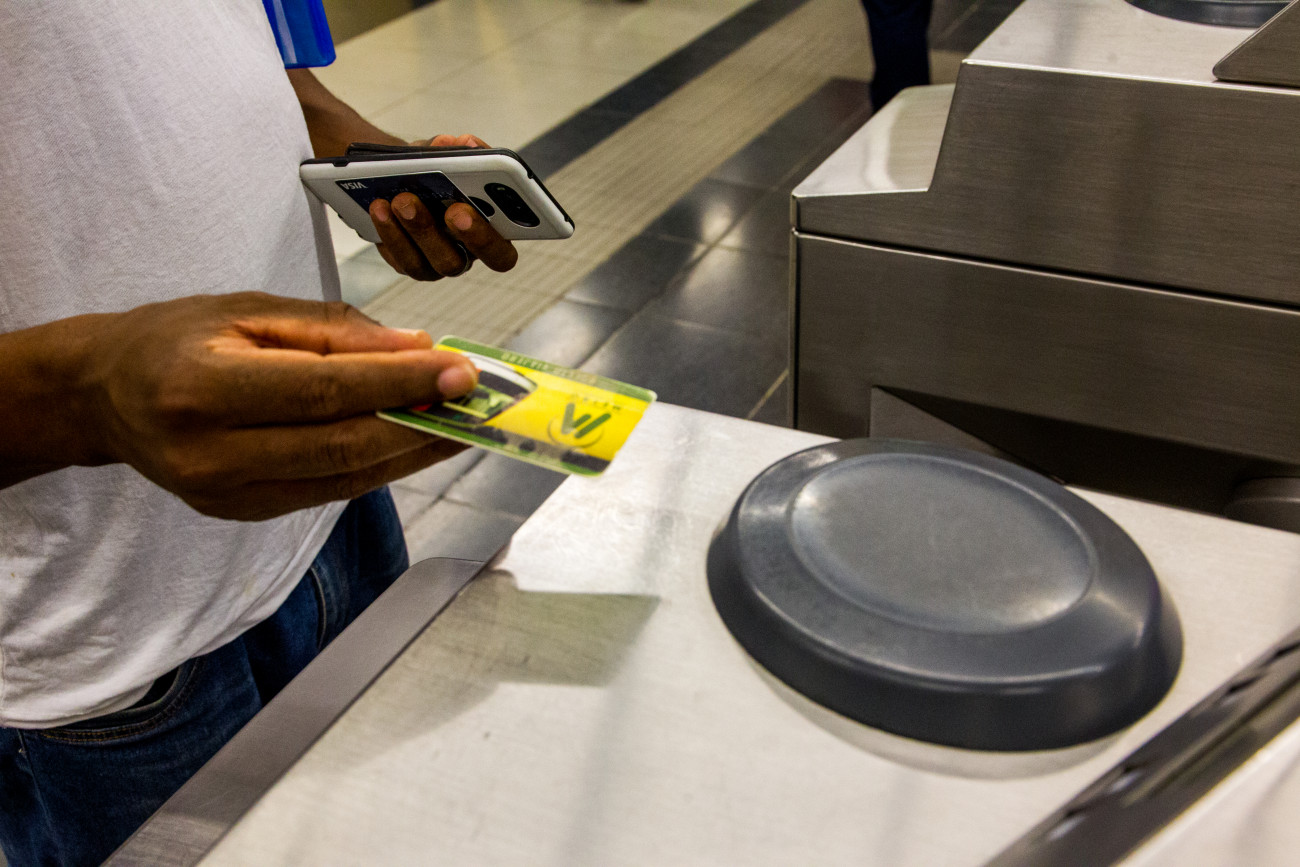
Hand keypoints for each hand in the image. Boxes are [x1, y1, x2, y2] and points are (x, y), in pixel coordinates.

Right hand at [80, 292, 477, 519]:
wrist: (106, 395)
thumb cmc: (178, 338)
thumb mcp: (250, 311)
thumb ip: (336, 332)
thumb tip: (418, 348)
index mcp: (202, 387)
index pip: (324, 391)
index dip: (400, 383)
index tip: (461, 370)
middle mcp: (210, 453)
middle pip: (342, 446)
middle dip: (421, 424)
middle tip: (478, 403)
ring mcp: (224, 495)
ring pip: (344, 479)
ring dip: (413, 453)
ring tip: (462, 423)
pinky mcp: (240, 515)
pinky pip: (328, 492)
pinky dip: (379, 467)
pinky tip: (414, 441)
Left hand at [368, 133, 518, 279]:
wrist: (393, 178)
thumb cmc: (431, 168)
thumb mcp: (442, 151)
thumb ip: (457, 148)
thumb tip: (467, 143)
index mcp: (491, 232)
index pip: (505, 251)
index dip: (501, 236)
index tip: (494, 208)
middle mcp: (468, 254)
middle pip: (472, 260)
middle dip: (468, 235)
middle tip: (454, 209)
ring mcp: (437, 263)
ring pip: (434, 261)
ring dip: (419, 229)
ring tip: (403, 199)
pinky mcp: (408, 262)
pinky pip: (401, 257)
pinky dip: (390, 231)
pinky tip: (379, 207)